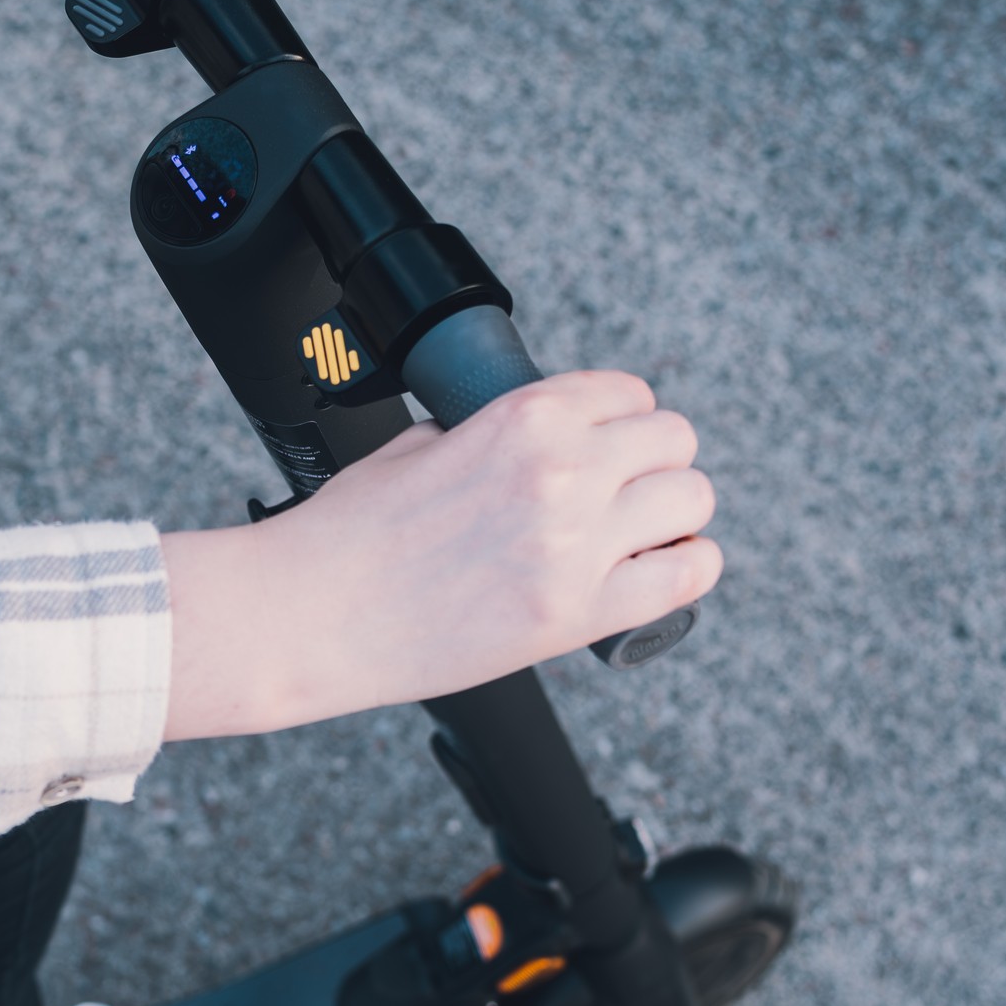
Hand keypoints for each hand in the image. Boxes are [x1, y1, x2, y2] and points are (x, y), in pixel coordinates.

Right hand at [160, 372, 720, 739]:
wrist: (312, 613)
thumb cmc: (349, 534)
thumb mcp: (418, 443)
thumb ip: (488, 431)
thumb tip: (533, 441)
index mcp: (522, 416)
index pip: (628, 392)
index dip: (621, 420)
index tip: (606, 446)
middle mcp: (561, 471)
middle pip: (674, 440)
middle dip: (653, 464)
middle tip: (623, 494)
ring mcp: (575, 544)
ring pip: (692, 501)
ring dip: (673, 515)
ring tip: (636, 537)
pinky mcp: (577, 612)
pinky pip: (686, 576)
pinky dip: (684, 570)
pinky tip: (652, 574)